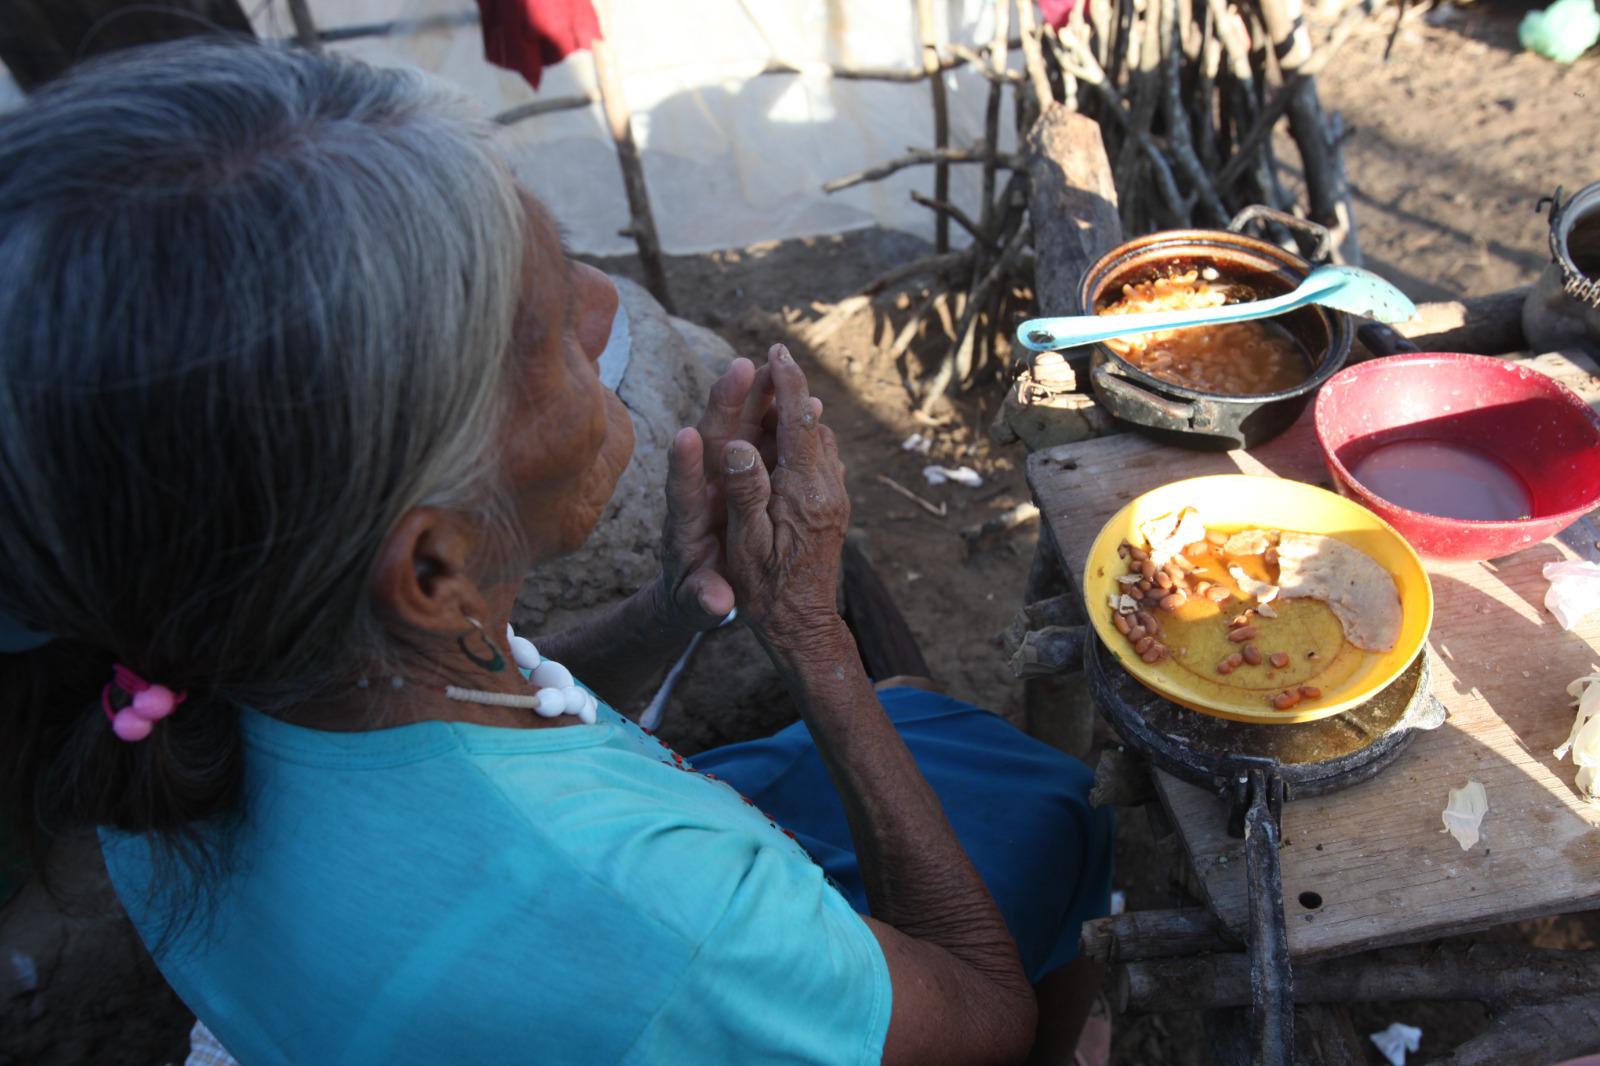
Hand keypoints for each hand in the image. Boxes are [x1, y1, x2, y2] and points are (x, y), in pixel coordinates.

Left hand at [657, 356, 776, 631]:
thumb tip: (714, 604)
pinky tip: (804, 398)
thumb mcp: (698, 603)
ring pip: (739, 431)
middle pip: (710, 442)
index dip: (682, 467)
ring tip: (776, 367)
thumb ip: (704, 600)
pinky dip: (780, 418)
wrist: (703, 583)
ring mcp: (723, 477)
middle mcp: (701, 490)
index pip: (680, 492)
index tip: (685, 437)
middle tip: (741, 368)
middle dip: (724, 406)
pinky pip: (764, 439)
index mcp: (685, 525)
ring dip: (756, 399)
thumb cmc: (696, 596)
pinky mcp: (745, 473)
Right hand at [719, 344, 849, 648]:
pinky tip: (793, 440)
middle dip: (794, 391)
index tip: (777, 351)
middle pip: (814, 425)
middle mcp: (828, 490)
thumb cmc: (765, 591)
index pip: (799, 422)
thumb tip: (738, 443)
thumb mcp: (745, 544)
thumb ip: (745, 492)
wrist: (803, 628)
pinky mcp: (835, 511)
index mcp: (804, 492)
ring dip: (801, 414)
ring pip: (823, 442)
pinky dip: (807, 439)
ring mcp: (835, 500)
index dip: (788, 383)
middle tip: (774, 362)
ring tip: (780, 393)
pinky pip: (825, 462)